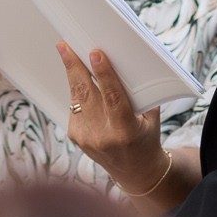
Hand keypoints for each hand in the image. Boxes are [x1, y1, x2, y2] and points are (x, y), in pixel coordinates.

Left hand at [57, 42, 166, 192]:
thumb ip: (140, 95)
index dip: (104, 73)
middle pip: (87, 94)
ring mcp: (87, 138)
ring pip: (76, 98)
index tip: (95, 53)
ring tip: (66, 52)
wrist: (135, 171)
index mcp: (126, 131)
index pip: (113, 97)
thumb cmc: (146, 139)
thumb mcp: (151, 118)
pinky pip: (74, 107)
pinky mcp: (76, 137)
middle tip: (65, 45)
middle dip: (74, 66)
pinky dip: (77, 90)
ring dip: (71, 73)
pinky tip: (77, 77)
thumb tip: (130, 64)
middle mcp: (103, 136)